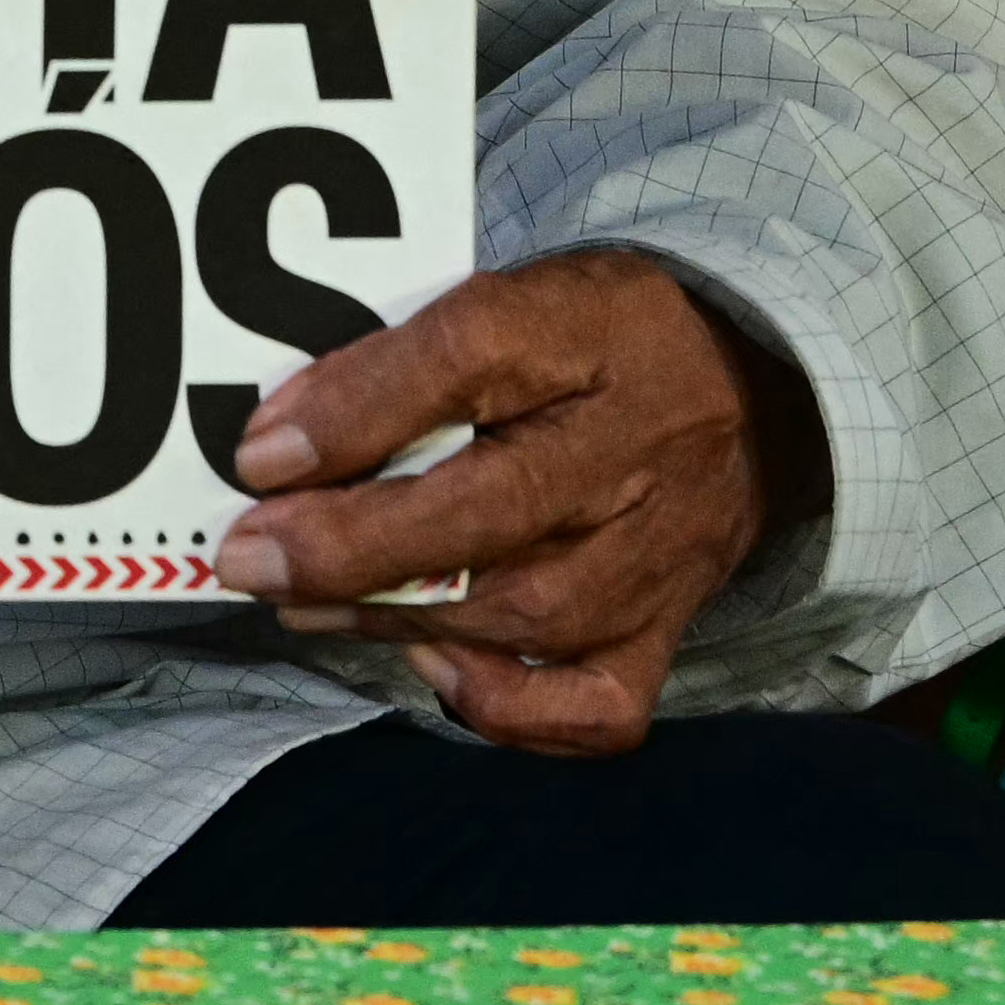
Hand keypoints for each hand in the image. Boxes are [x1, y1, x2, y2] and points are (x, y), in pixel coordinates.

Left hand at [209, 246, 823, 748]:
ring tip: (304, 604)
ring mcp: (656, 555)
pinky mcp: (665, 631)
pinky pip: (594, 704)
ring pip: (526, 612)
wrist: (754, 387)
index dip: (360, 409)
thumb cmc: (595, 341)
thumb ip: (395, 362)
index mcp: (587, 335)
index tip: (261, 453)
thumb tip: (279, 443)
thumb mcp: (508, 299)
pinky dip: (507, 706)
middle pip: (491, 509)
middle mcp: (631, 450)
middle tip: (251, 557)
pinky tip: (434, 668)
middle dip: (353, 546)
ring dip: (398, 616)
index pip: (471, 358)